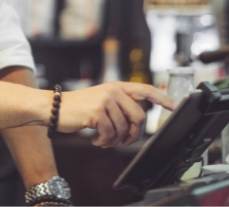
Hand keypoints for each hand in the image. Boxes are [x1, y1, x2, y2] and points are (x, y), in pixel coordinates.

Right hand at [57, 82, 175, 147]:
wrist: (53, 107)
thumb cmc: (78, 108)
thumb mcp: (101, 100)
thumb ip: (119, 105)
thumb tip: (136, 120)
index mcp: (117, 86)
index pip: (146, 90)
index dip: (162, 98)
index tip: (174, 106)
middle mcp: (113, 91)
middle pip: (139, 117)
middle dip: (134, 135)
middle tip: (125, 142)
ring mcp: (105, 100)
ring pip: (123, 129)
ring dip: (113, 140)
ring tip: (103, 139)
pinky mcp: (96, 112)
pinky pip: (110, 134)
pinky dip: (104, 142)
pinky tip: (96, 139)